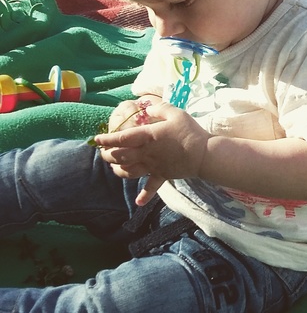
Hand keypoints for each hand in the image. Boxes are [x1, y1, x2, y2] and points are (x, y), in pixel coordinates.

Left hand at [95, 102, 209, 204]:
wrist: (204, 154)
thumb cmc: (190, 132)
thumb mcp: (175, 113)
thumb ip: (159, 109)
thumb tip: (146, 109)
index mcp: (147, 137)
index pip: (121, 138)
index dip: (106, 139)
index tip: (97, 138)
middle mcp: (146, 153)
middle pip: (120, 157)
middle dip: (107, 155)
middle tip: (103, 152)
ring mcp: (153, 166)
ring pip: (129, 172)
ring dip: (118, 170)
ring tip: (115, 167)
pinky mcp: (162, 175)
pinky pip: (152, 187)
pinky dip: (144, 196)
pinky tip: (138, 203)